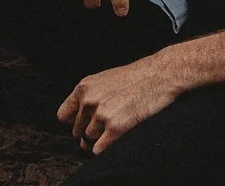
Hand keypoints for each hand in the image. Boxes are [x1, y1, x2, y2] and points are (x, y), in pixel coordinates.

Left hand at [58, 50, 182, 154]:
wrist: (160, 74)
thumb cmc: (136, 76)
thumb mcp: (105, 79)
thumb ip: (88, 95)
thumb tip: (76, 116)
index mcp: (84, 87)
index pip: (63, 116)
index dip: (74, 121)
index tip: (83, 122)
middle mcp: (89, 101)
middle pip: (77, 131)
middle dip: (88, 131)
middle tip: (105, 125)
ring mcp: (102, 114)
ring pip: (88, 141)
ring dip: (99, 139)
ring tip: (114, 128)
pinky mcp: (115, 127)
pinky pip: (98, 150)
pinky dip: (104, 148)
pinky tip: (115, 137)